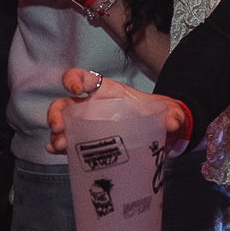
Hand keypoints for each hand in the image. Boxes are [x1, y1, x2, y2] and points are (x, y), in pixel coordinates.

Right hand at [46, 68, 188, 153]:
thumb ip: (173, 114)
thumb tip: (174, 123)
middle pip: (64, 104)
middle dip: (56, 114)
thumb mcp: (167, 110)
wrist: (159, 134)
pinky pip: (69, 144)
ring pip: (63, 126)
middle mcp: (92, 107)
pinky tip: (59, 152)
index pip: (85, 78)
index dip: (74, 78)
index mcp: (107, 92)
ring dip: (57, 135)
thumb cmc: (156, 114)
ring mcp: (87, 126)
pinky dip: (61, 148)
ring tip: (60, 145)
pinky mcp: (88, 143)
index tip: (73, 87)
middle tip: (59, 127)